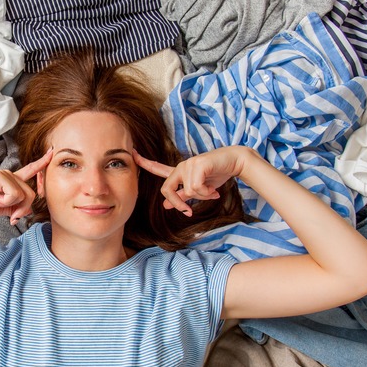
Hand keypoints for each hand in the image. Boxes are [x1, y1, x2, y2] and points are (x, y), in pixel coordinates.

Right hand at [0, 148, 52, 223]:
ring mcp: (5, 174)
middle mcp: (10, 175)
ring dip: (9, 205)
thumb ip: (14, 208)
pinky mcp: (0, 176)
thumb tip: (28, 211)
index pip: (30, 171)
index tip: (52, 152)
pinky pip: (14, 194)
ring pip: (24, 195)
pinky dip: (4, 202)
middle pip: (31, 194)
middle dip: (22, 210)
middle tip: (10, 216)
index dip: (42, 163)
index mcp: (11, 181)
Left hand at [134, 146, 251, 216]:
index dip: (143, 162)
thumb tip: (166, 205)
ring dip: (202, 196)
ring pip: (187, 191)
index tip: (131, 153)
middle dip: (178, 204)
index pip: (157, 168)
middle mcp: (181, 166)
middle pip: (167, 190)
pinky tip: (214, 188)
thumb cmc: (216, 174)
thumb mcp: (198, 189)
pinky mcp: (198, 164)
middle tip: (189, 212)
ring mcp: (188, 164)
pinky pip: (196, 187)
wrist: (234, 162)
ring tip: (212, 191)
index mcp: (179, 172)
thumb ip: (182, 196)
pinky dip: (206, 192)